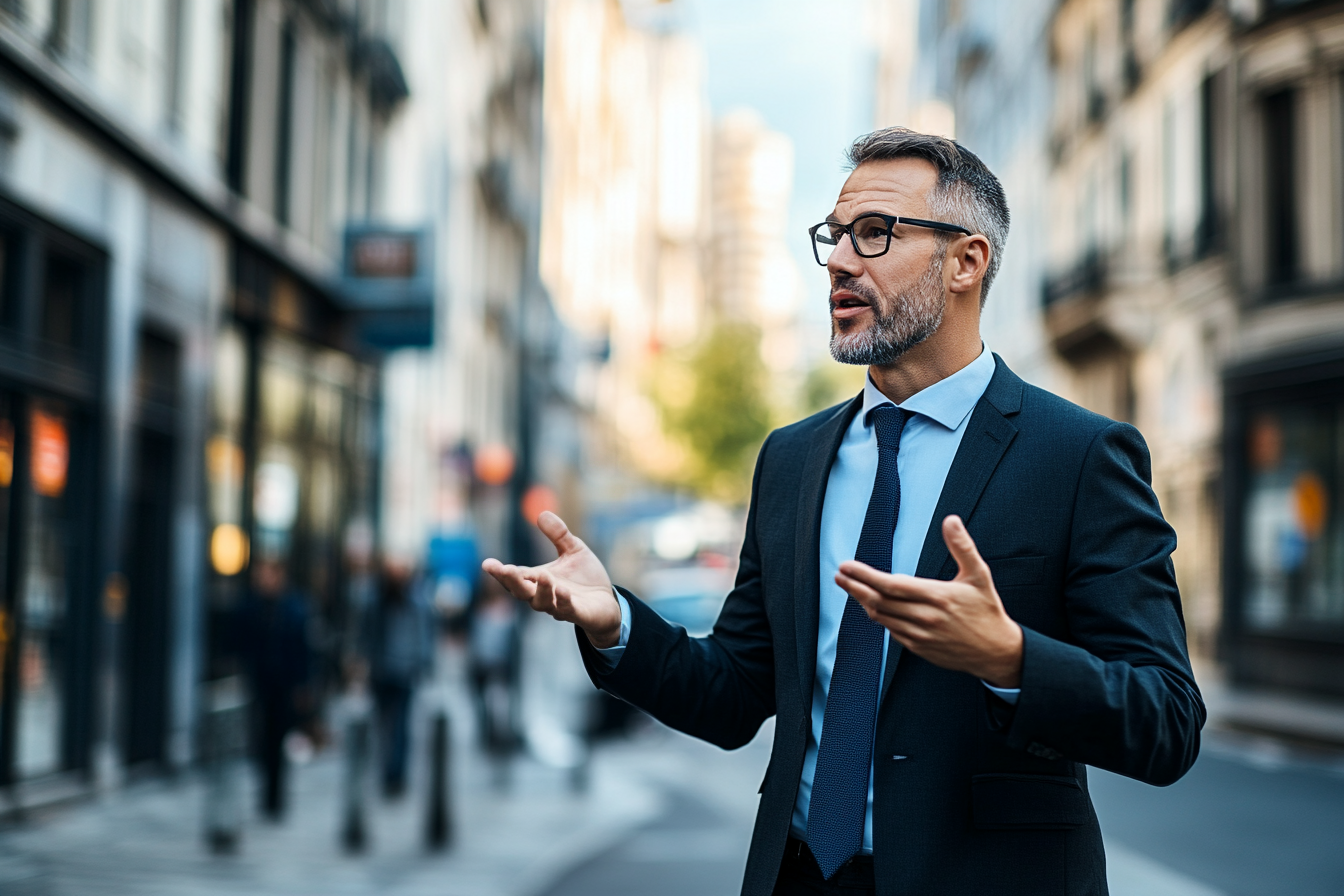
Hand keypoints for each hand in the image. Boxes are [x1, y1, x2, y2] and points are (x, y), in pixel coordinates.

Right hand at [481, 511, 621, 647]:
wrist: (608, 602)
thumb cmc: (586, 578)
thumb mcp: (573, 550)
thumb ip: (558, 535)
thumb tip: (542, 513)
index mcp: (538, 580)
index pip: (516, 576)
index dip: (500, 572)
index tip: (487, 563)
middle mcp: (544, 595)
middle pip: (521, 592)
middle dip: (512, 582)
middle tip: (504, 570)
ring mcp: (559, 607)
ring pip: (542, 603)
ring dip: (541, 590)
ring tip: (543, 576)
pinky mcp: (577, 614)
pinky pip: (566, 609)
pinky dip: (562, 600)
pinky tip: (561, 590)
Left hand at [834, 515, 1023, 687]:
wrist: (996, 652)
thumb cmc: (987, 610)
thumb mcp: (979, 575)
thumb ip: (962, 547)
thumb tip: (951, 520)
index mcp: (937, 597)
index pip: (891, 585)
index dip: (865, 575)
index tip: (847, 566)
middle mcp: (925, 618)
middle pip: (879, 602)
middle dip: (855, 587)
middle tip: (840, 576)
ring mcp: (920, 636)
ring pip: (882, 618)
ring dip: (863, 602)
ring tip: (851, 587)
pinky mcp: (919, 649)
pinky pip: (892, 632)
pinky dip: (880, 617)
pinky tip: (873, 606)